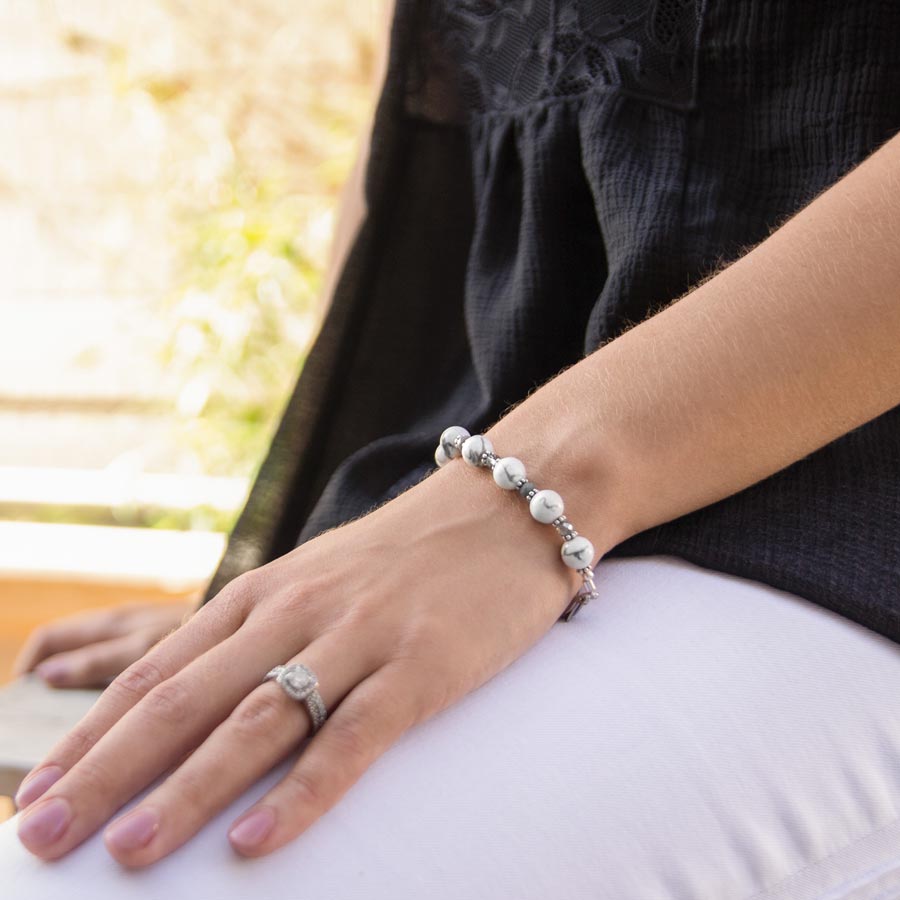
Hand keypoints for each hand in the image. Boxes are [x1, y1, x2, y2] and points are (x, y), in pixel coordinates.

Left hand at [13, 456, 597, 866]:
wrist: (504, 507)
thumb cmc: (408, 554)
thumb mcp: (320, 580)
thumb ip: (265, 632)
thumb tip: (204, 702)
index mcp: (264, 593)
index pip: (158, 671)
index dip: (91, 735)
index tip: (35, 791)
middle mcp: (296, 613)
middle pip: (184, 701)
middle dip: (107, 774)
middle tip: (40, 839)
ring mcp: (357, 638)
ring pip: (255, 722)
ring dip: (186, 791)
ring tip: (126, 855)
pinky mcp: (420, 666)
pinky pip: (351, 738)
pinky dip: (302, 793)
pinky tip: (257, 843)